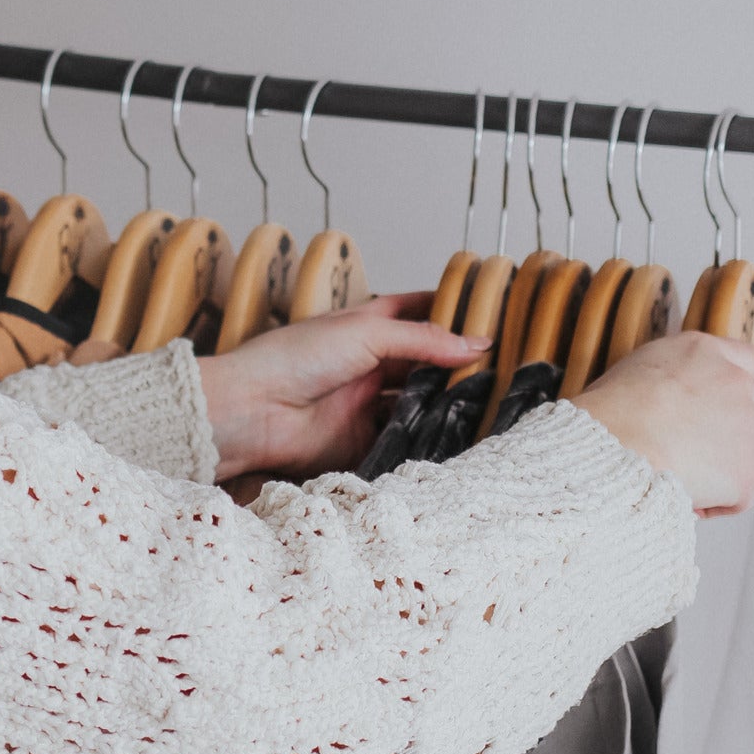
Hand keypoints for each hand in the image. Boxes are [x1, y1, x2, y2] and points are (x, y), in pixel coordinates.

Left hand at [193, 294, 483, 481]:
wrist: (251, 410)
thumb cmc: (294, 358)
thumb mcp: (366, 333)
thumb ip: (423, 340)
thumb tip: (475, 345)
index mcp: (364, 327)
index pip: (415, 312)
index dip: (448, 311)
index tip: (487, 312)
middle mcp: (367, 364)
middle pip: (422, 362)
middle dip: (456, 364)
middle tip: (502, 367)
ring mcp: (364, 404)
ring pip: (416, 402)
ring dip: (446, 403)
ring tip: (492, 402)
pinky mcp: (361, 442)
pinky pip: (401, 441)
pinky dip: (426, 438)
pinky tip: (458, 436)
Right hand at [568, 330, 753, 515]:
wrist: (615, 448)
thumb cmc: (607, 416)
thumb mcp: (637, 370)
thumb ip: (673, 376)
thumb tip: (673, 399)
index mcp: (705, 352)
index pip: (746, 363)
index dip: (733, 390)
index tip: (717, 409)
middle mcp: (736, 381)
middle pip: (748, 411)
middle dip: (724, 434)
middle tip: (684, 452)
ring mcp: (750, 425)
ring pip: (742, 456)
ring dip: (717, 470)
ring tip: (674, 476)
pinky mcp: (750, 469)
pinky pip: (737, 496)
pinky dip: (714, 503)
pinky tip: (682, 498)